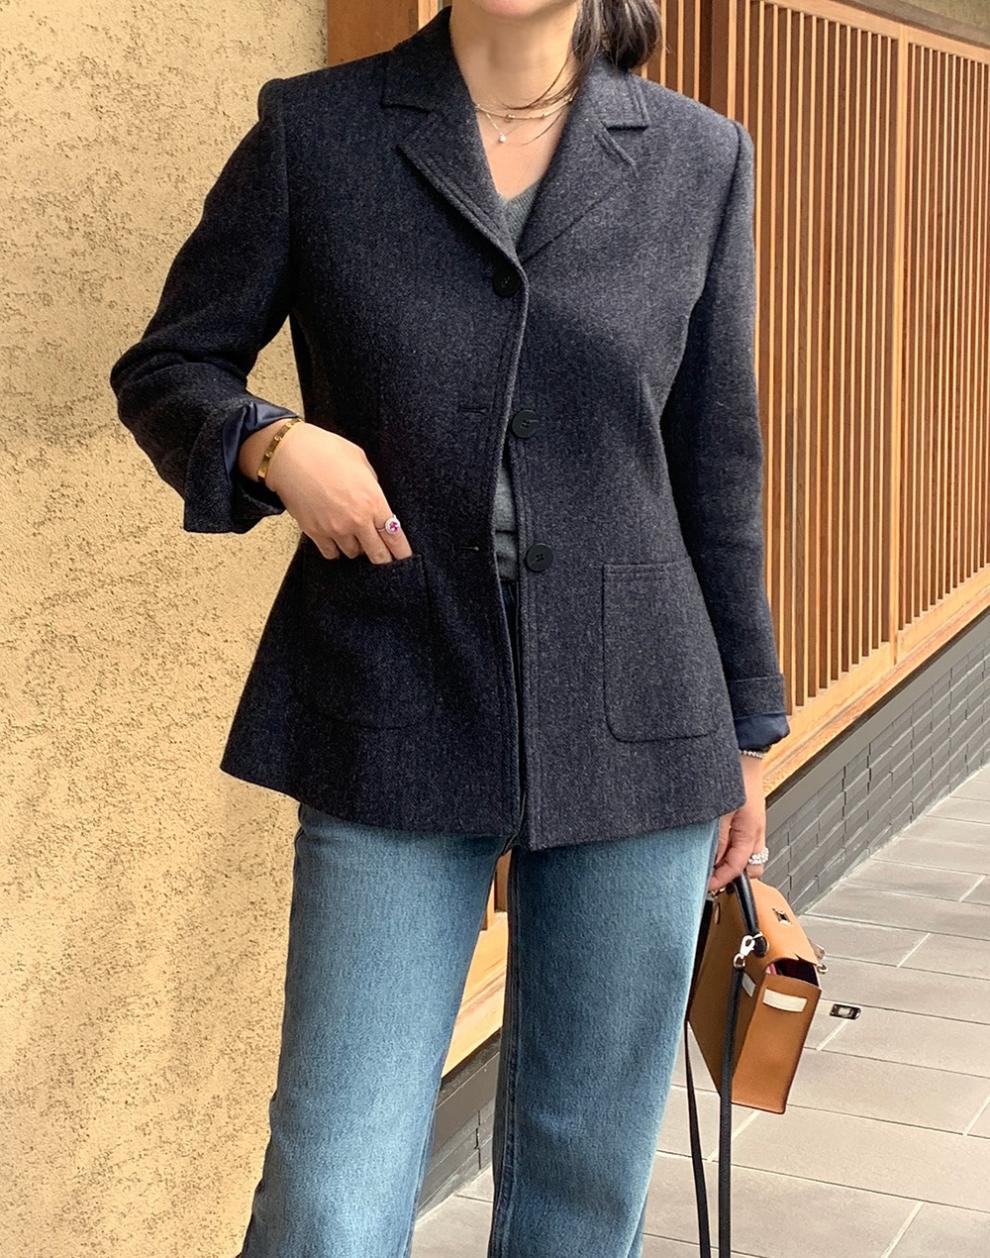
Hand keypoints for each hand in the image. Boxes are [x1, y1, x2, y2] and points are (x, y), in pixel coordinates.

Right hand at [242, 421, 413, 561]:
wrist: (289, 454)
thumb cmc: (324, 450)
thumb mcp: (360, 460)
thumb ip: (372, 484)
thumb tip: (374, 498)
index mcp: (373, 501)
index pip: (395, 537)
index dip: (402, 552)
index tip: (405, 558)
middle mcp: (356, 520)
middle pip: (377, 554)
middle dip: (383, 557)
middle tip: (383, 556)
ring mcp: (334, 529)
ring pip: (353, 554)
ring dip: (357, 548)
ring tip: (355, 536)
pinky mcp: (314, 532)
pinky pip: (331, 553)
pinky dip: (335, 549)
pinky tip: (336, 539)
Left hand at [708, 754, 767, 891]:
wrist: (743, 754)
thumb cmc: (734, 777)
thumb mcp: (720, 812)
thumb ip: (719, 839)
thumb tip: (713, 862)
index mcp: (751, 832)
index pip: (739, 868)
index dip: (721, 880)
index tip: (706, 885)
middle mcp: (756, 832)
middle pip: (750, 868)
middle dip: (732, 876)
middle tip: (710, 876)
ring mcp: (754, 826)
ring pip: (747, 856)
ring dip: (730, 862)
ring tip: (710, 861)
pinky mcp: (748, 819)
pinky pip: (743, 843)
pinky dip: (731, 849)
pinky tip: (716, 844)